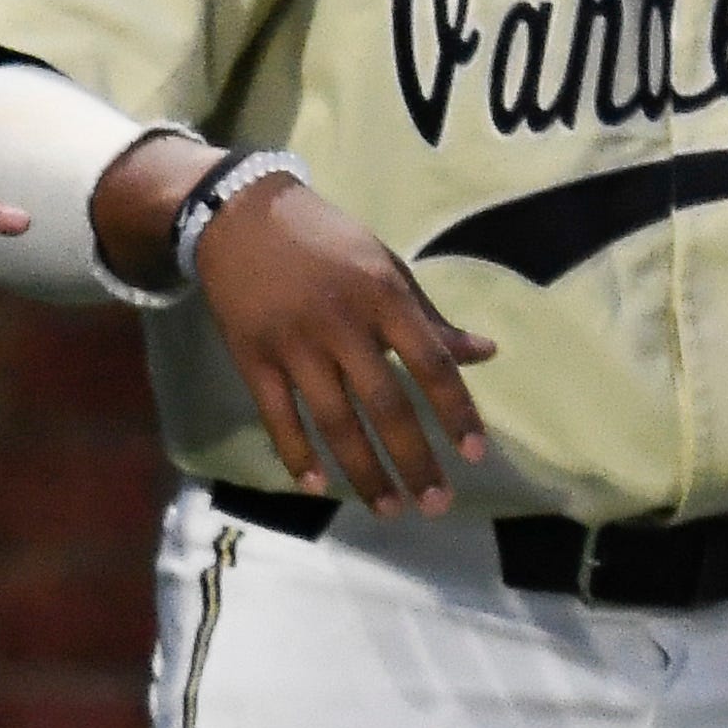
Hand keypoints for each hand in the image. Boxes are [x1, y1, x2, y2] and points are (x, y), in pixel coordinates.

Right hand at [193, 175, 497, 515]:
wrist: (241, 218)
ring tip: (389, 509)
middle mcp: (342, 324)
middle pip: (385, 405)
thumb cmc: (328, 243)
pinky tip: (319, 488)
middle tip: (436, 505)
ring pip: (333, 422)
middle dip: (413, 459)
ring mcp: (293, 344)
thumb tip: (487, 354)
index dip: (456, 411)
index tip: (475, 454)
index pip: (431, 364)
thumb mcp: (388, 267)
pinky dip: (297, 455)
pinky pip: (278, 417)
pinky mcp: (251, 358)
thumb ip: (432, 319)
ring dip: (363, 472)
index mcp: (385, 297)